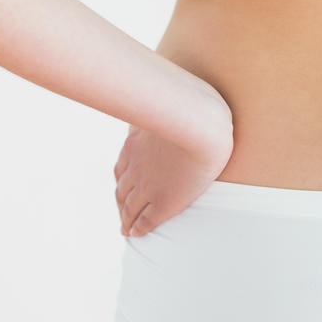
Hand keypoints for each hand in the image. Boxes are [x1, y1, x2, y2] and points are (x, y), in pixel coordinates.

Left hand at [113, 100, 233, 237]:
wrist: (201, 129)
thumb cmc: (189, 112)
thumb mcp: (163, 106)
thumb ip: (158, 104)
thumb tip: (158, 88)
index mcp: (134, 147)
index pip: (121, 171)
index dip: (120, 183)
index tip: (120, 191)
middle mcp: (136, 168)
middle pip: (121, 191)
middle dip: (120, 203)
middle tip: (121, 214)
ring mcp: (148, 187)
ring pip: (129, 209)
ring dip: (126, 219)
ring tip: (125, 228)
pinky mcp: (164, 202)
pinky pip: (146, 220)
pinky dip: (138, 228)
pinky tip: (136, 233)